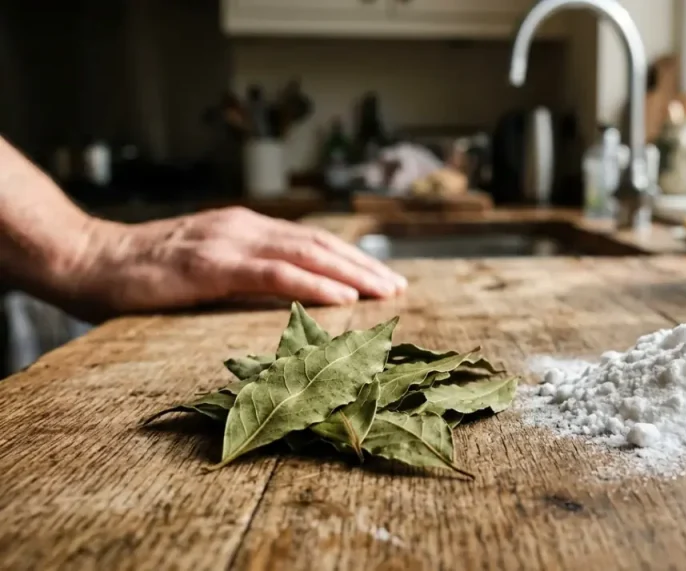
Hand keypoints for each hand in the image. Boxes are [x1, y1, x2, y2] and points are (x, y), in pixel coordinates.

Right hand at [58, 207, 405, 319]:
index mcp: (245, 229)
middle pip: (319, 245)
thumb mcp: (205, 271)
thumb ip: (243, 277)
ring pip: (306, 254)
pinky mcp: (211, 264)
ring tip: (385, 293)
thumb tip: (287, 304)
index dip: (352, 259)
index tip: (384, 280)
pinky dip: (313, 285)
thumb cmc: (143, 276)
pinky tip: (342, 299)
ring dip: (352, 274)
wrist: (85, 260)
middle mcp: (244, 227)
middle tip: (400, 288)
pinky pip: (273, 274)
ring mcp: (228, 242)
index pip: (311, 242)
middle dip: (364, 266)